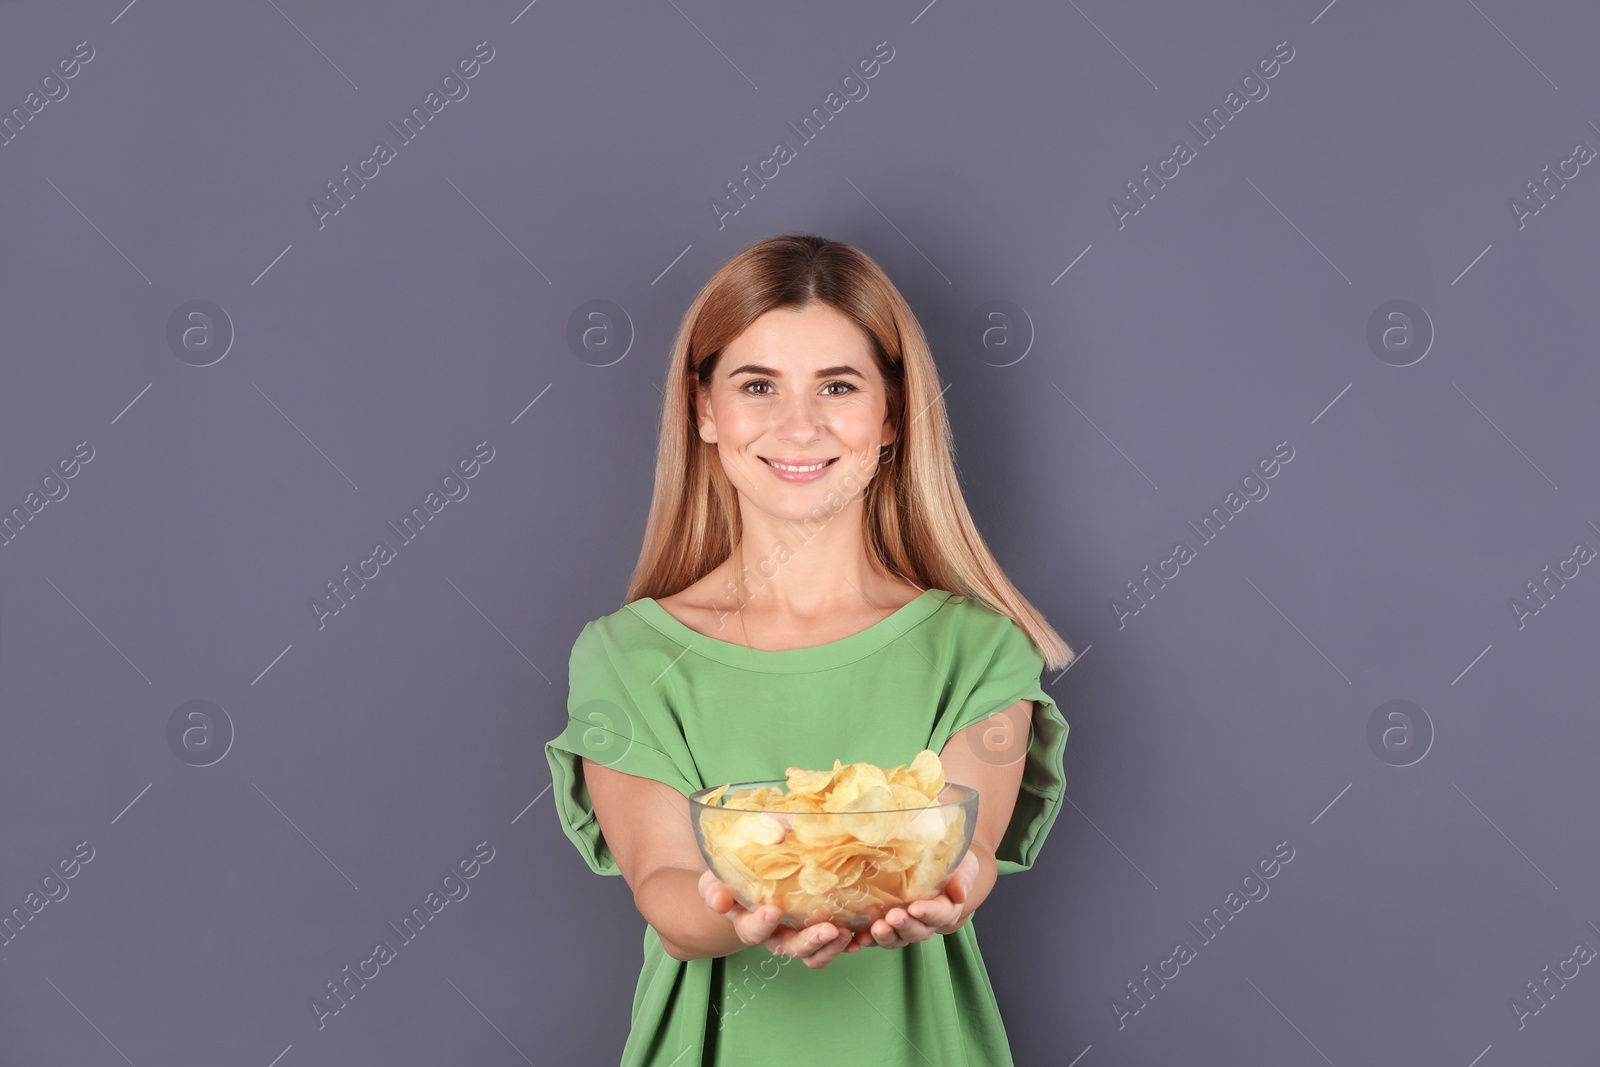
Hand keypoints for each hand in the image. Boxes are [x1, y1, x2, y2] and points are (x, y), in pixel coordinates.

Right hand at [698, 870, 857, 968]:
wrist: (747, 882)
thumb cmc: (736, 870)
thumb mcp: (728, 862)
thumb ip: (738, 860)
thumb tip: (769, 842)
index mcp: (745, 918)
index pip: (751, 928)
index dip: (761, 923)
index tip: (774, 910)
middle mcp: (769, 934)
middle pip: (787, 947)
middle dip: (808, 941)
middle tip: (827, 929)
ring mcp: (792, 936)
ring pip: (810, 955)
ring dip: (829, 948)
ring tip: (847, 934)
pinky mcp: (812, 933)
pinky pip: (827, 948)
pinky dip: (843, 946)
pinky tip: (858, 939)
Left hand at [865, 849, 977, 949]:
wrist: (937, 868)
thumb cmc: (952, 865)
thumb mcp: (964, 866)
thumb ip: (963, 878)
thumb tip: (960, 894)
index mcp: (946, 908)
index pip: (939, 914)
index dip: (927, 913)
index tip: (915, 908)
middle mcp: (927, 923)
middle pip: (917, 931)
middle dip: (904, 926)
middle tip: (892, 917)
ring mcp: (907, 927)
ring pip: (898, 938)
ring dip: (886, 936)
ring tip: (875, 928)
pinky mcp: (889, 926)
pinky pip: (879, 937)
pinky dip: (868, 940)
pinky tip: (858, 938)